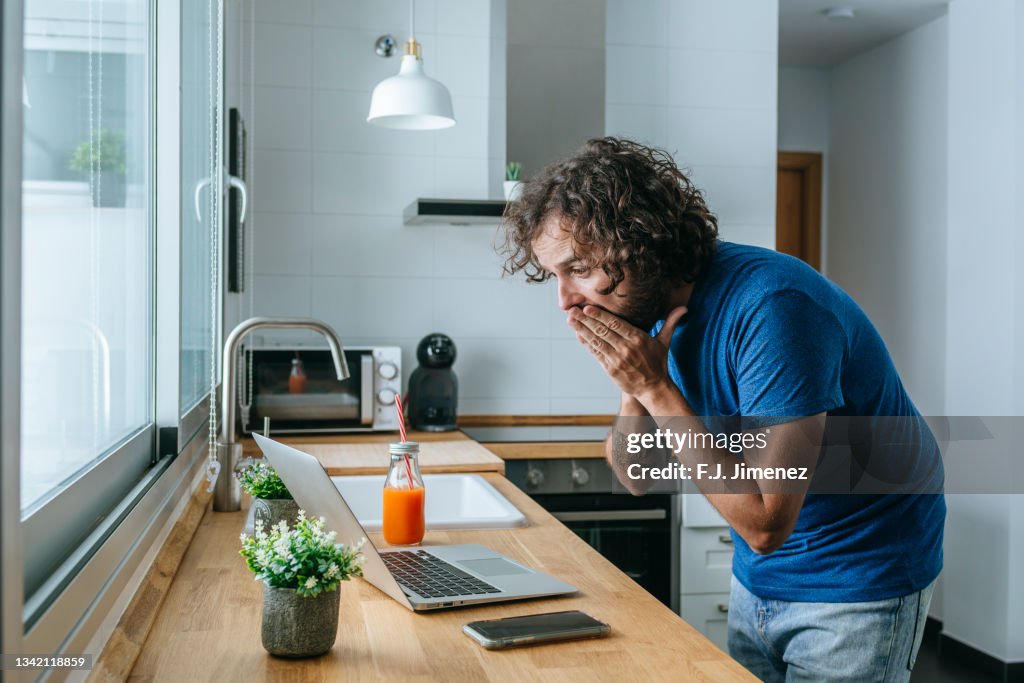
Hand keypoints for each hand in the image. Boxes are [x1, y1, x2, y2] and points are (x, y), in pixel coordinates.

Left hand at [568, 304, 687, 403]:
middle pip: (602, 331)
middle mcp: (626, 348)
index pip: (615, 323)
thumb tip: (684, 308)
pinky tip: (578, 335)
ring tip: (570, 320)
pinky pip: (596, 354)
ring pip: (596, 341)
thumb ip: (670, 322)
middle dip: (585, 320)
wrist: (654, 388)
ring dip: (581, 330)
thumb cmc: (658, 363)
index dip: (600, 315)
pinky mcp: (611, 369)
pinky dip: (586, 344)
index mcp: (638, 338)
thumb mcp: (665, 342)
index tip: (587, 307)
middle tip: (572, 310)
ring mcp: (617, 359)